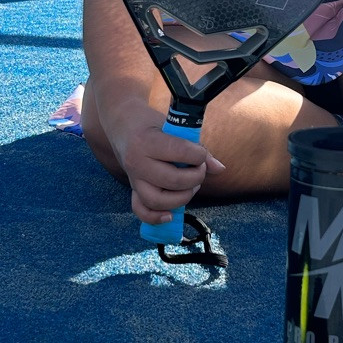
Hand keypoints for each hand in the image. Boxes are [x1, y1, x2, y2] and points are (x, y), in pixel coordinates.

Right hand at [112, 107, 226, 225]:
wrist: (122, 124)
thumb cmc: (152, 124)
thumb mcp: (172, 127)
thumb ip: (196, 147)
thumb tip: (220, 169)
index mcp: (147, 141)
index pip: (180, 152)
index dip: (199, 156)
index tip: (200, 154)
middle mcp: (137, 162)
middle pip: (173, 181)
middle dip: (195, 177)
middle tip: (199, 169)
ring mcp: (133, 179)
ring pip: (158, 200)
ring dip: (182, 197)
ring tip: (191, 186)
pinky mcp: (133, 189)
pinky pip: (141, 210)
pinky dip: (156, 217)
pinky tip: (170, 216)